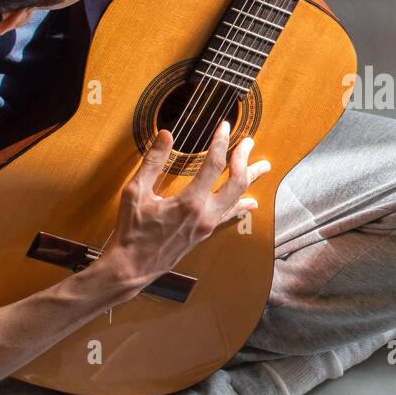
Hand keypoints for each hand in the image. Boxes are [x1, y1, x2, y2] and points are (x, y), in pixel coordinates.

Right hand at [101, 122, 269, 287]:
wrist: (132, 267)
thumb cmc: (132, 231)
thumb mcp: (135, 192)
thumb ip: (153, 161)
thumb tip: (166, 134)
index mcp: (190, 202)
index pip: (214, 165)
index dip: (221, 142)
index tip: (224, 127)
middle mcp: (205, 214)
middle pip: (236, 182)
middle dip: (245, 159)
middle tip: (249, 142)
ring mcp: (208, 225)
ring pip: (237, 198)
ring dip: (249, 179)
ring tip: (263, 166)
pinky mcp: (205, 233)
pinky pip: (228, 216)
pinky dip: (241, 206)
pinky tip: (251, 203)